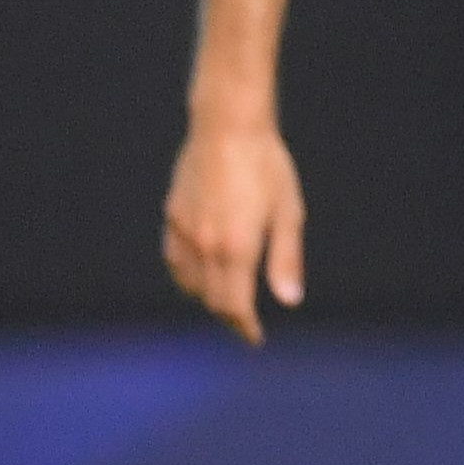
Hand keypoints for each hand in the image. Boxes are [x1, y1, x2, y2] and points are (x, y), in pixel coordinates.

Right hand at [164, 122, 307, 343]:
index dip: (244, 328)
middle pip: (211, 300)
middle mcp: (205, 245)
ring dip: (207, 298)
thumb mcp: (288, 212)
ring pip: (189, 284)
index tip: (255, 338)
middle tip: (245, 323)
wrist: (227, 126)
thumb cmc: (266, 167)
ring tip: (226, 301)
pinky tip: (200, 273)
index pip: (234, 307)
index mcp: (236, 248)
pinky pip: (174, 260)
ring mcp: (185, 231)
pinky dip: (186, 276)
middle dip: (229, 317)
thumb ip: (286, 259)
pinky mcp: (173, 215)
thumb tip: (290, 301)